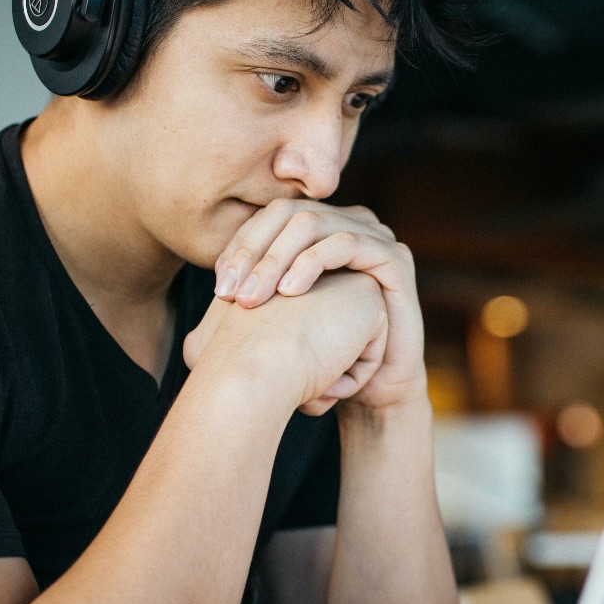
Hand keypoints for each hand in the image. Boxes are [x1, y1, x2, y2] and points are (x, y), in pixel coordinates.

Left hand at [211, 201, 425, 412]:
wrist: (373, 389)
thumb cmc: (323, 357)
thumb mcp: (279, 323)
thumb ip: (252, 298)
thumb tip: (209, 299)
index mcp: (319, 231)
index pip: (268, 219)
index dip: (240, 247)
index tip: (219, 288)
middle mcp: (346, 224)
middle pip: (287, 214)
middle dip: (253, 252)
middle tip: (231, 294)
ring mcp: (373, 236)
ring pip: (312, 224)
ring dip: (276, 259)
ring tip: (254, 298)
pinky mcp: (394, 256)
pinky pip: (346, 243)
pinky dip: (312, 262)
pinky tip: (290, 292)